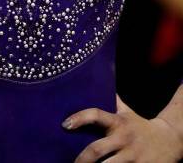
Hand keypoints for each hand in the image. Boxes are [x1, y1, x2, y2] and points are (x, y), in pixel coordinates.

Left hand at [62, 94, 182, 161]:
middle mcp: (122, 139)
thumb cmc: (140, 126)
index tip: (65, 124)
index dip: (79, 118)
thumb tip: (100, 80)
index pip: (95, 115)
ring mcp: (131, 157)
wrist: (169, 140)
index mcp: (117, 123)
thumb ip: (113, 101)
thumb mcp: (127, 112)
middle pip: (97, 149)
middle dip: (83, 158)